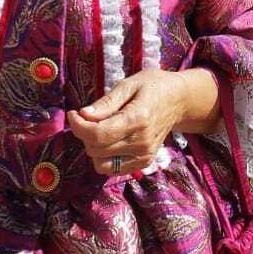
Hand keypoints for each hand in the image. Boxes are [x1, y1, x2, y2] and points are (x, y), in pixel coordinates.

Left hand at [68, 68, 195, 175]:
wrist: (178, 100)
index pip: (98, 134)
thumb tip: (83, 115)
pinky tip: (109, 140)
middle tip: (89, 117)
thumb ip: (106, 102)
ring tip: (100, 129)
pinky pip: (112, 169)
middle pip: (96, 149)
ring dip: (93, 147)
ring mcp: (144, 155)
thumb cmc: (153, 87)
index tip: (73, 113)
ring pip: (100, 163)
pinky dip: (104, 157)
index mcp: (138, 119)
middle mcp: (141, 142)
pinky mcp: (143, 162)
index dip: (78, 126)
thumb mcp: (129, 84)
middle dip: (85, 133)